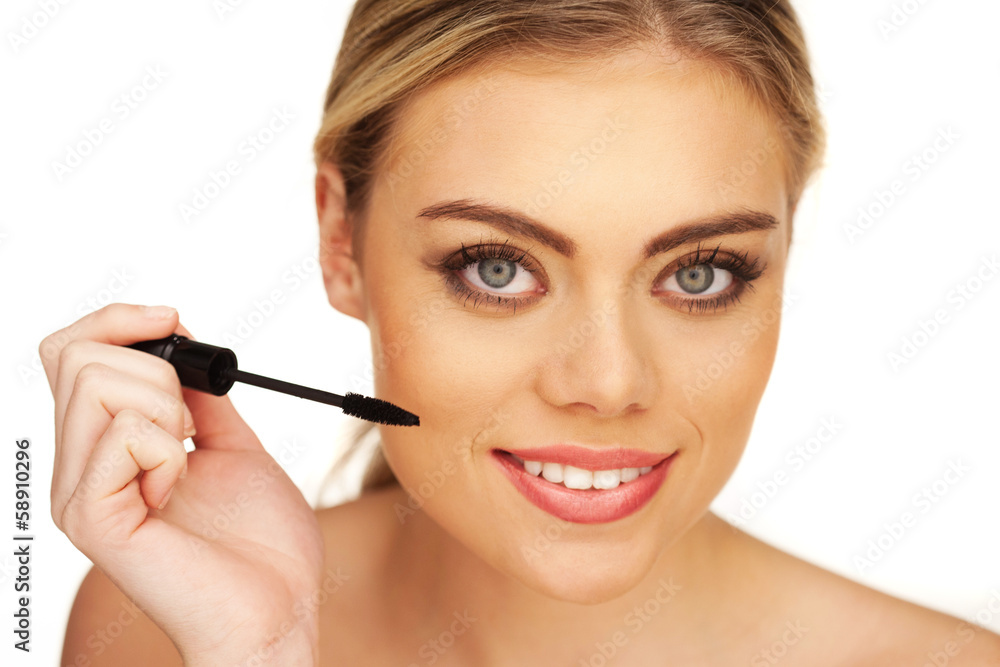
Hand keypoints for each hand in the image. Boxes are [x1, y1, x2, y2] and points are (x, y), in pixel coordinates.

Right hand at [41, 303, 323, 664]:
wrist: (276, 609)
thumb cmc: (260, 543)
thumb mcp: (234, 447)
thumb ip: (202, 400)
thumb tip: (185, 344)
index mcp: (106, 449)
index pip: (70, 352)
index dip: (117, 319)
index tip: (173, 318)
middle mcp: (78, 468)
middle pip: (77, 356)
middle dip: (157, 371)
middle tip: (191, 428)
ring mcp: (79, 494)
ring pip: (95, 384)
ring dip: (167, 410)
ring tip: (186, 462)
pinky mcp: (93, 520)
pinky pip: (120, 435)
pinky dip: (168, 449)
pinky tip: (177, 491)